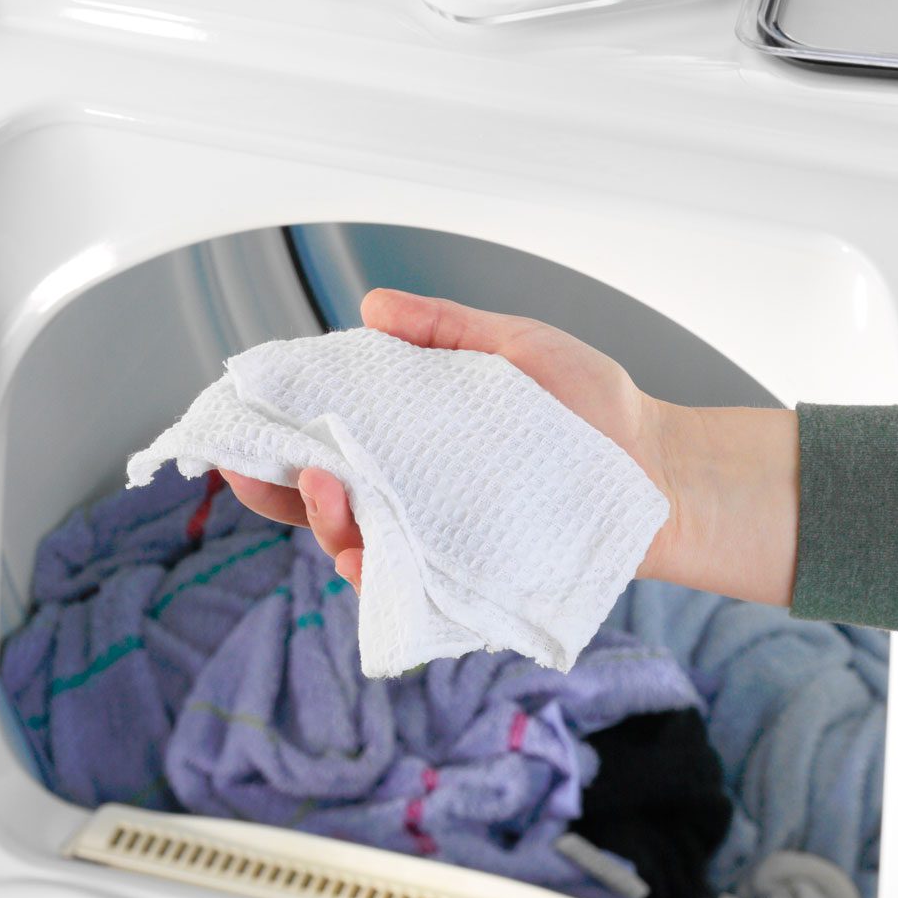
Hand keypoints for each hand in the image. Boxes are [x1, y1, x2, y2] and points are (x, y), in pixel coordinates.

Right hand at [221, 289, 796, 605]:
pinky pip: (407, 590)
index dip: (269, 438)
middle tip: (260, 463)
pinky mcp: (468, 581)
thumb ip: (444, 330)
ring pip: (353, 547)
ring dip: (323, 522)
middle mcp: (413, 494)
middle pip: (318, 502)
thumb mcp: (516, 349)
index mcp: (411, 438)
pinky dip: (377, 572)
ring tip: (327, 486)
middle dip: (274, 488)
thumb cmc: (594, 407)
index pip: (322, 441)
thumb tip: (371, 307)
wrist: (662, 466)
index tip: (235, 426)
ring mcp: (437, 541)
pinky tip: (364, 546)